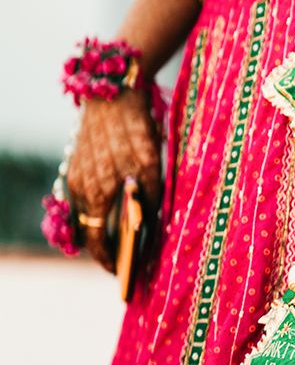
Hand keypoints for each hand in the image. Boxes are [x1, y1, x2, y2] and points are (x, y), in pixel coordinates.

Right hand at [67, 91, 161, 271]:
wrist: (114, 89)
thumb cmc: (135, 130)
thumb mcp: (150, 169)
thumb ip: (148, 203)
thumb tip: (149, 232)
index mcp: (94, 194)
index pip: (96, 242)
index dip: (109, 261)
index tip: (121, 275)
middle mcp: (78, 187)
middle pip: (90, 229)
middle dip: (108, 247)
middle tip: (128, 261)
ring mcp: (74, 173)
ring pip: (87, 211)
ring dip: (104, 226)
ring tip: (126, 238)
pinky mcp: (76, 160)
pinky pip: (86, 194)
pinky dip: (100, 206)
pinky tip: (118, 207)